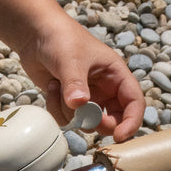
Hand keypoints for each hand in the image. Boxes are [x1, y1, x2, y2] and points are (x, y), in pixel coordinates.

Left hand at [17, 16, 144, 141]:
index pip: (134, 102)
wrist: (36, 35)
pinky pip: (67, 119)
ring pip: (86, 123)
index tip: (119, 136)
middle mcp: (105, 88)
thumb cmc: (60, 38)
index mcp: (115, 75)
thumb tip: (79, 104)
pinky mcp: (69, 102)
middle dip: (97, 123)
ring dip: (69, 113)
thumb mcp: (70, 60)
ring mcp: (87, 97)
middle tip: (83, 118)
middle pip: (114, 119)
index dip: (131, 121)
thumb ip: (75, 83)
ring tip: (58, 87)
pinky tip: (51, 88)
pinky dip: (56, 110)